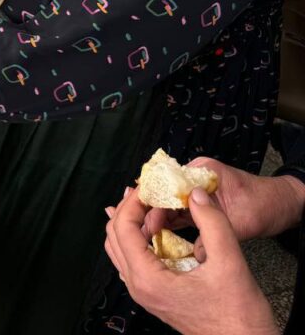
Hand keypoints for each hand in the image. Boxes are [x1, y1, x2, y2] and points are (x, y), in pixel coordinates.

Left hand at [105, 187, 277, 334]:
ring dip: (133, 223)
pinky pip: (134, 260)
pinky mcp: (155, 294)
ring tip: (151, 204)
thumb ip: (212, 222)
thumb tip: (195, 193)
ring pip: (121, 248)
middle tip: (149, 190)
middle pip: (116, 236)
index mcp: (148, 279)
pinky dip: (140, 239)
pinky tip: (156, 228)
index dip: (133, 202)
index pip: (123, 228)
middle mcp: (139, 287)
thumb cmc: (239, 315)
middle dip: (130, 209)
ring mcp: (144, 293)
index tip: (148, 185)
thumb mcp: (230, 262)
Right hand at [141, 158, 304, 245]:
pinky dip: (169, 223)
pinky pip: (179, 213)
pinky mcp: (199, 205)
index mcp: (202, 171)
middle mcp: (195, 178)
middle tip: (143, 232)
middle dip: (152, 213)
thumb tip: (195, 254)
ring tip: (145, 235)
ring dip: (158, 219)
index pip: (169, 183)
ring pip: (170, 205)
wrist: (281, 206)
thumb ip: (215, 234)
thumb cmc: (264, 206)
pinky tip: (158, 234)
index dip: (155, 202)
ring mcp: (196, 192)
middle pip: (165, 194)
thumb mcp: (241, 222)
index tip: (147, 222)